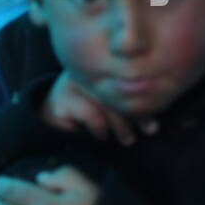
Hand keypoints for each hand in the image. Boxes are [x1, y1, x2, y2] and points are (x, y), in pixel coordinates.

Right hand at [40, 72, 158, 144]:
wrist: (50, 115)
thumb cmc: (88, 108)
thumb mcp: (111, 102)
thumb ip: (128, 101)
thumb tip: (154, 123)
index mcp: (103, 65)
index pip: (129, 80)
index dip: (144, 102)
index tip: (154, 123)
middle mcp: (87, 70)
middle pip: (119, 90)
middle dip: (137, 116)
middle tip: (148, 132)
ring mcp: (73, 83)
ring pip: (108, 104)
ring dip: (121, 126)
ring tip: (127, 139)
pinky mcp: (62, 99)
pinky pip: (92, 115)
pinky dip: (100, 129)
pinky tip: (101, 135)